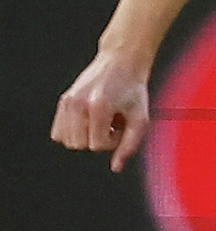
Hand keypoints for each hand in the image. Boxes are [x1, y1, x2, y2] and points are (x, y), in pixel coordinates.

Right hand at [52, 51, 153, 172]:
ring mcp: (68, 102)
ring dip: (84, 136)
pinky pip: (58, 132)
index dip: (112, 142)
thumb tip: (116, 168)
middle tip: (112, 124)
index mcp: (98, 107)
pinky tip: (89, 120)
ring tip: (100, 121)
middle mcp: (78, 104)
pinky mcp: (63, 101)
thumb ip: (130, 145)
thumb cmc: (133, 89)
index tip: (121, 128)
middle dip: (97, 140)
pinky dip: (73, 132)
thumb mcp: (141, 117)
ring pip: (66, 141)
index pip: (96, 145)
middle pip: (79, 145)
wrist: (122, 62)